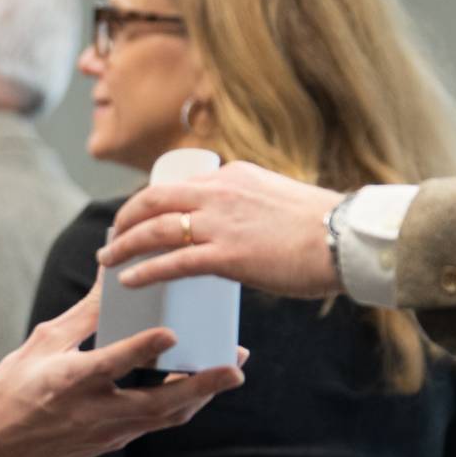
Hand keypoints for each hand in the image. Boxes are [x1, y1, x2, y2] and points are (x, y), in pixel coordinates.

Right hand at [0, 284, 245, 456]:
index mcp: (69, 381)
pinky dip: (179, 403)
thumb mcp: (43, 344)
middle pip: (159, 403)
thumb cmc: (13, 386)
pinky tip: (197, 386)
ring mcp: (106, 433)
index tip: (172, 331)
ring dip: (200, 396)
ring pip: (165, 417)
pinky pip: (154, 422)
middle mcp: (93, 412)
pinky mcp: (111, 442)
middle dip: (202, 386)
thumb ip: (84, 316)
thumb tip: (113, 279)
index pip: (113, 364)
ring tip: (230, 372)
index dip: (143, 348)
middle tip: (237, 367)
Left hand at [98, 161, 342, 297]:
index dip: (152, 202)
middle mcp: (219, 192)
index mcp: (232, 176)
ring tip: (107, 261)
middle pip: (154, 199)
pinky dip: (145, 270)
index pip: (179, 184)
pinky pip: (173, 262)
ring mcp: (221, 223)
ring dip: (125, 245)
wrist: (348, 239)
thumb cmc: (323, 228)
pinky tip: (129, 280)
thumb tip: (242, 227)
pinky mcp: (227, 255)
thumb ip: (252, 208)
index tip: (140, 216)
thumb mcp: (279, 200)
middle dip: (126, 218)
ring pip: (156, 229)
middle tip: (112, 237)